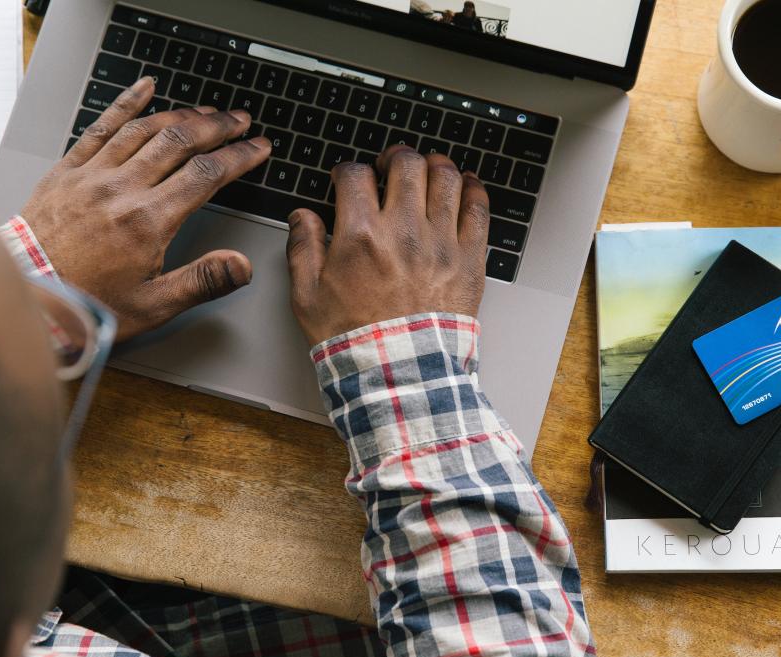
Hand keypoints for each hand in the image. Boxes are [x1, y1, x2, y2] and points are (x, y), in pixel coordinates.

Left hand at [21, 76, 271, 340]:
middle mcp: (122, 189)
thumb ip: (202, 281)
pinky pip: (101, 127)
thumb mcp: (153, 305)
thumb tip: (241, 266)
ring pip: (145, 129)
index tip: (258, 147)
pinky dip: (126, 103)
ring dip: (181, 115)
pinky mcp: (68, 171)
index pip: (206, 175)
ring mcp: (93, 175)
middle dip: (217, 127)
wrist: (27, 296)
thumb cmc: (87, 304)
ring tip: (206, 112)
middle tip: (239, 120)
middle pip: (180, 142)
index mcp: (148, 222)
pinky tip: (144, 88)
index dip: (238, 156)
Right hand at [285, 146, 488, 345]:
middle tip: (390, 164)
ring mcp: (441, 243)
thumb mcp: (309, 297)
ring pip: (445, 178)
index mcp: (361, 235)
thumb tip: (303, 217)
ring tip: (427, 169)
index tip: (349, 178)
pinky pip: (478, 209)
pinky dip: (472, 189)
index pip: (355, 175)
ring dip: (434, 165)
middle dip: (394, 157)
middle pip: (406, 164)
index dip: (349, 170)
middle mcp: (403, 230)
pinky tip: (465, 185)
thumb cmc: (355, 341)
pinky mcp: (469, 260)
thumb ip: (303, 249)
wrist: (399, 375)